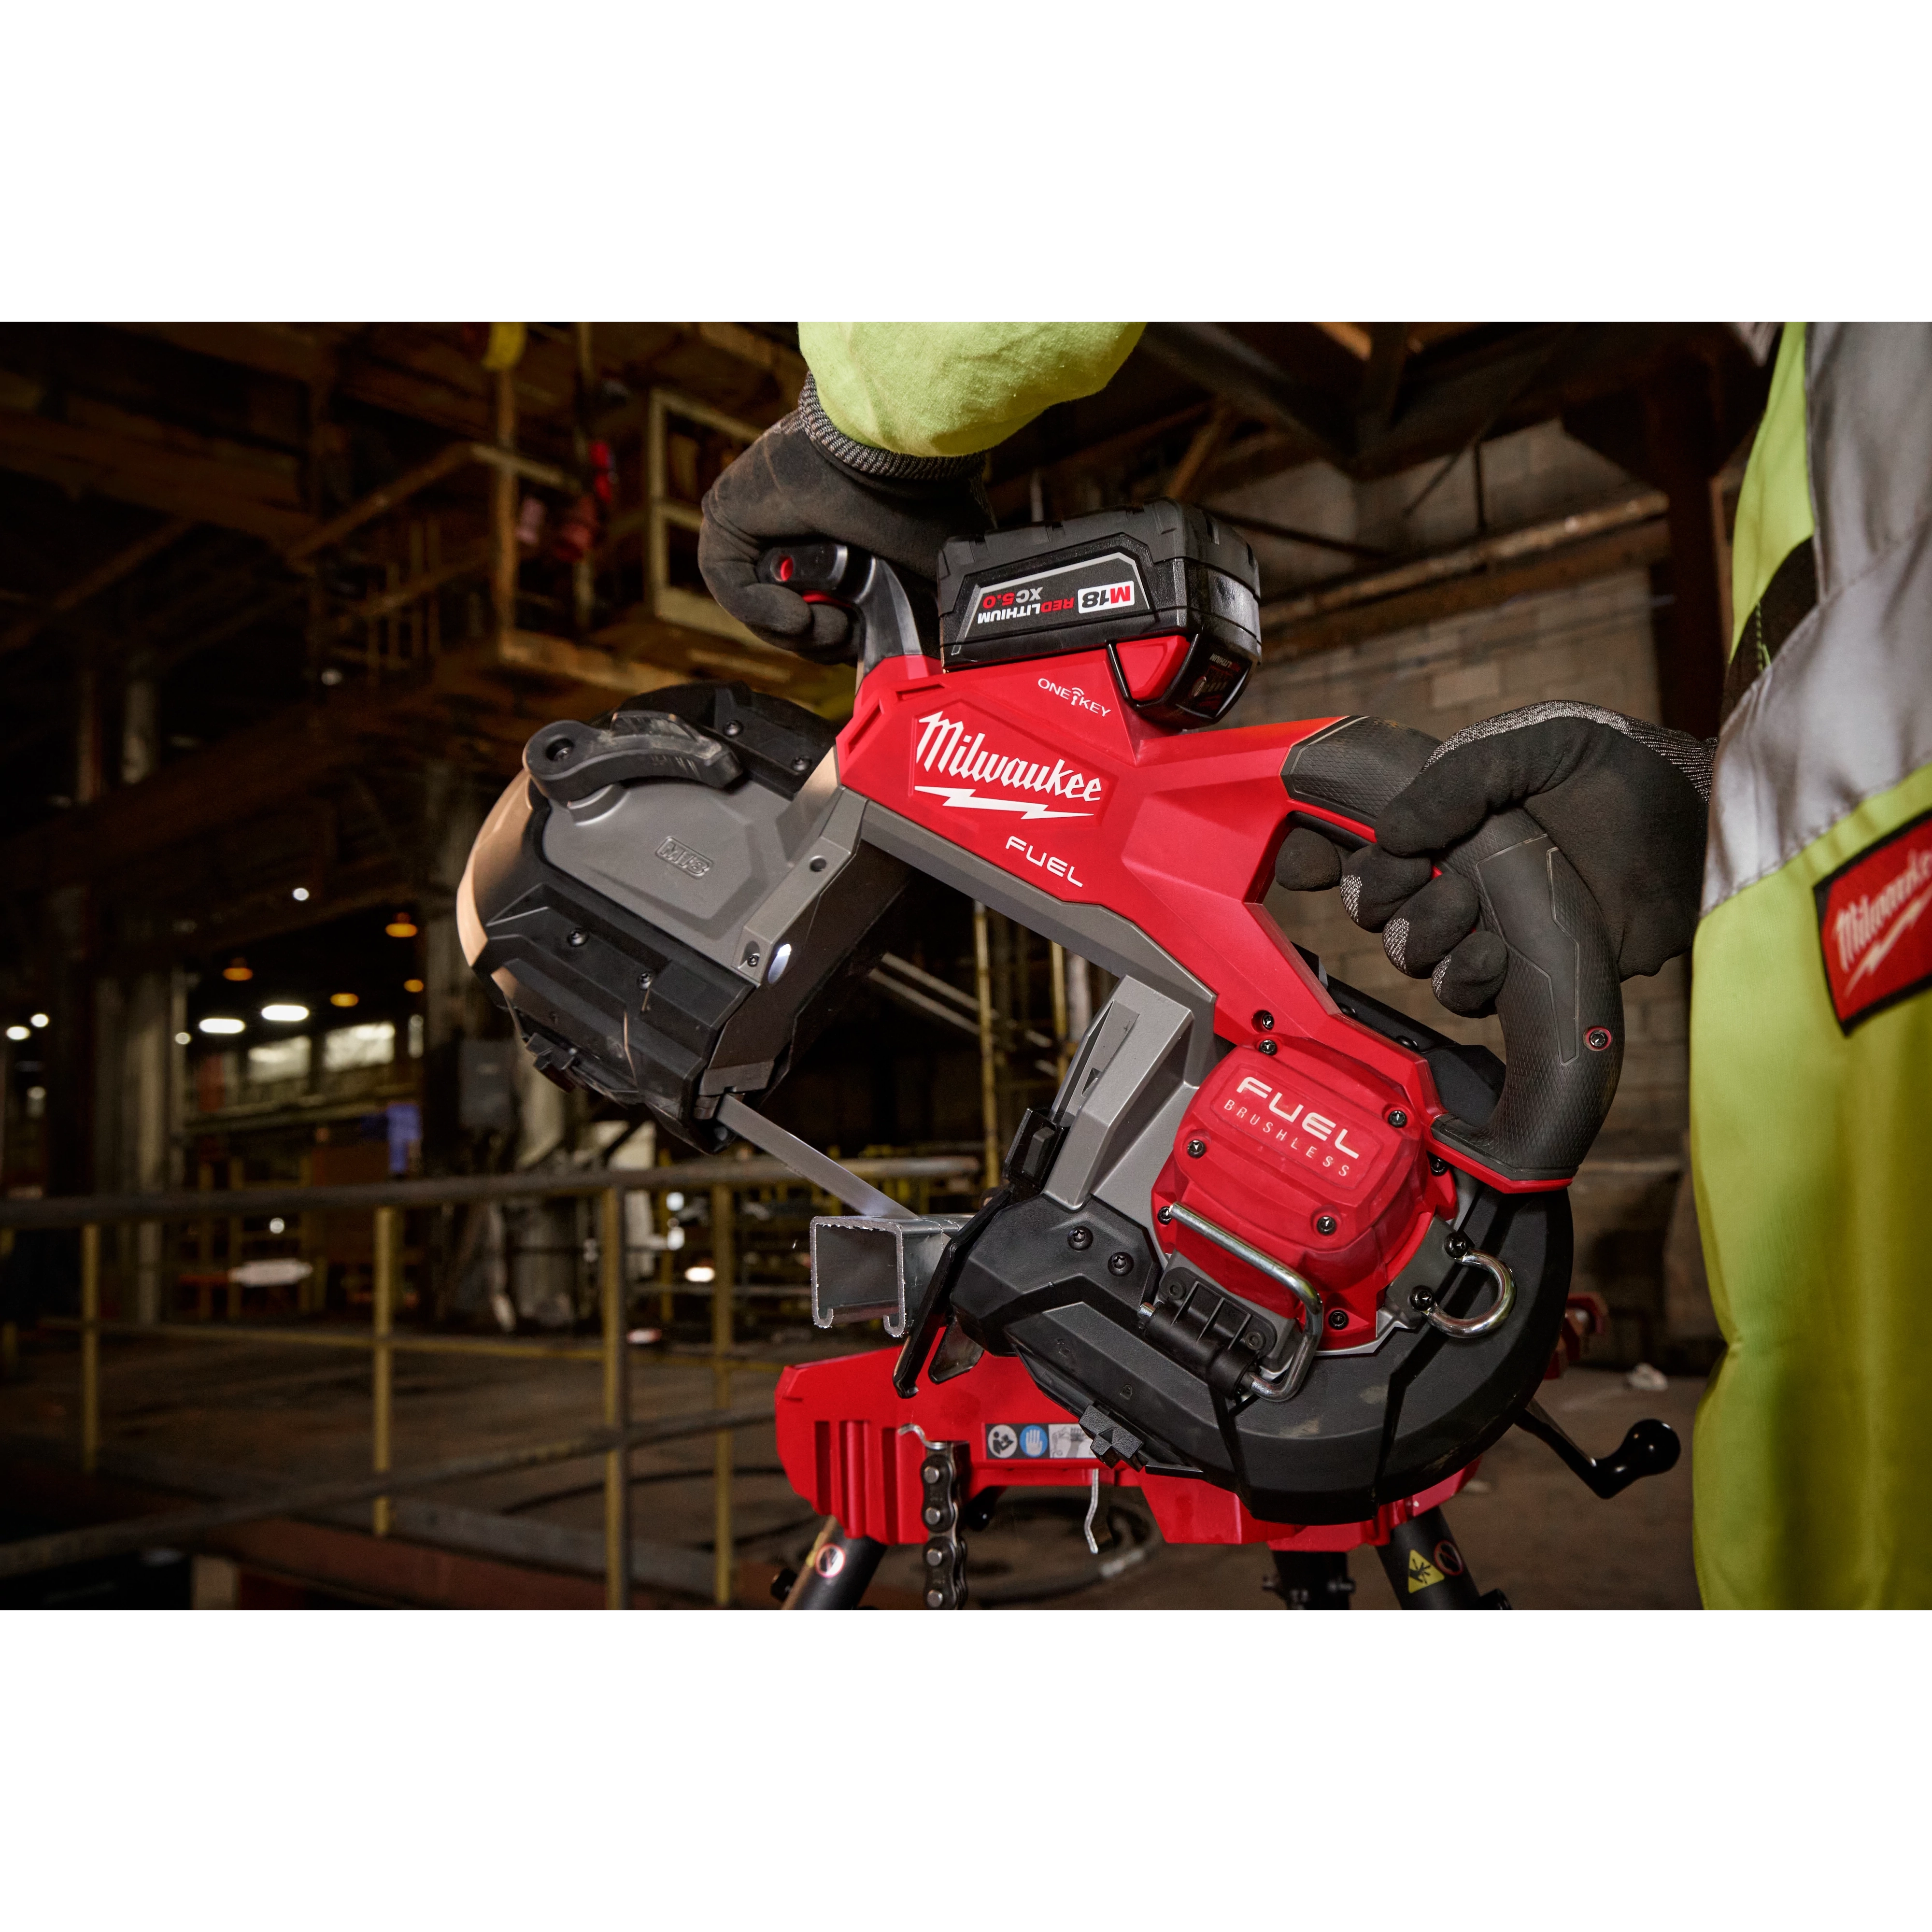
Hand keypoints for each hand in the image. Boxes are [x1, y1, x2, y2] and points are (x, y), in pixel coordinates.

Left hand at [698, 376, 990, 661]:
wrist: (892, 461)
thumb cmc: (922, 500)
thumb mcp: (930, 577)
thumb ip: (925, 619)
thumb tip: (927, 660)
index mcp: (844, 539)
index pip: (828, 612)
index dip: (845, 642)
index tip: (868, 648)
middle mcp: (800, 531)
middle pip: (794, 620)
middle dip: (822, 643)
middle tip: (850, 636)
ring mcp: (760, 523)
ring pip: (764, 611)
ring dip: (800, 634)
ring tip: (833, 622)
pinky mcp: (728, 517)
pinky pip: (731, 588)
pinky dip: (764, 611)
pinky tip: (799, 613)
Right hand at [1275, 702, 1711, 1014]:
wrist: (1700, 836)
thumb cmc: (1627, 774)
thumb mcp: (1540, 742)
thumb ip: (1457, 776)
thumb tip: (1388, 833)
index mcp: (1445, 811)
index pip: (1355, 831)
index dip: (1314, 846)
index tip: (1300, 856)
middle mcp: (1454, 869)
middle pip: (1368, 901)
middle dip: (1379, 894)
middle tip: (1423, 874)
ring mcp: (1484, 923)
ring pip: (1407, 950)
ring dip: (1425, 935)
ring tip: (1473, 912)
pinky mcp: (1519, 971)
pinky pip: (1457, 991)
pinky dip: (1464, 976)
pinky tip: (1496, 951)